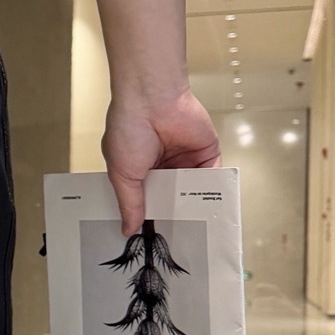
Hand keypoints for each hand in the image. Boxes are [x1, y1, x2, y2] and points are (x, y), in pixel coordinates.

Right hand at [102, 86, 220, 236]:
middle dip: (172, 212)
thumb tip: (127, 228)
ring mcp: (185, 159)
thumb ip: (129, 203)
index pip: (146, 199)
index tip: (152, 234)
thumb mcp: (122, 173)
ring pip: (192, 189)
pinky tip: (209, 205)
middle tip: (175, 235)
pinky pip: (212, 176)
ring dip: (192, 203)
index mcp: (139, 169)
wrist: (152, 99)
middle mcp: (163, 165)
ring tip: (193, 225)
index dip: (148, 215)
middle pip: (171, 196)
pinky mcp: (206, 152)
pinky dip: (212, 190)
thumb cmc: (128, 126)